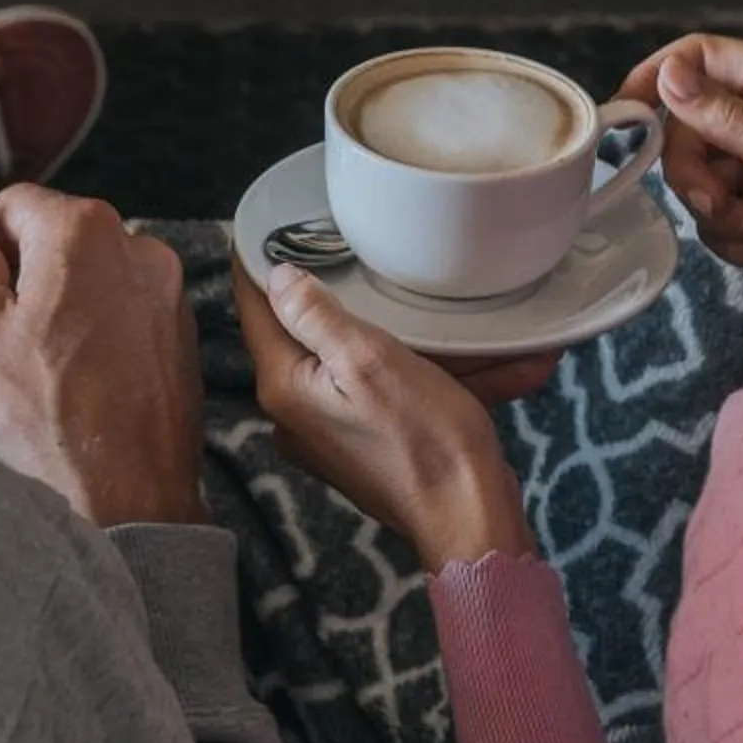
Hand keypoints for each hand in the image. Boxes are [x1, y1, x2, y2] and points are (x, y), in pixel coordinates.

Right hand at [0, 186, 208, 528]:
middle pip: (56, 237)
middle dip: (13, 275)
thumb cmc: (48, 425)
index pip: (12, 204)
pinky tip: (69, 384)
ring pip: (91, 277)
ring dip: (53, 305)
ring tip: (25, 367)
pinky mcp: (180, 340)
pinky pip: (124, 315)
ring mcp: (167, 296)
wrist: (126, 506)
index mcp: (83, 232)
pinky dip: (92, 333)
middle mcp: (138, 250)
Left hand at [235, 258, 544, 571]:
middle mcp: (297, 412)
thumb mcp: (369, 360)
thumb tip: (277, 276)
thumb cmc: (425, 440)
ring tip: (454, 318)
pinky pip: (389, 391)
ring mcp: (332, 431)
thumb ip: (316, 315)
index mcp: (285, 387)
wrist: (472, 520)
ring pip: (360, 360)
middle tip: (368, 255)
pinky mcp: (367, 444)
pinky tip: (486, 360)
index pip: (256, 309)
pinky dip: (429, 373)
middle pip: (311, 332)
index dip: (261, 262)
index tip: (274, 223)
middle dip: (351, 298)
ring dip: (410, 340)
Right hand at [622, 33, 742, 340]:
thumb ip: (727, 120)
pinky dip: (736, 240)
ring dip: (724, 216)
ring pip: (695, 178)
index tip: (628, 112)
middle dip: (697, 176)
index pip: (701, 57)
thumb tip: (668, 75)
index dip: (660, 77)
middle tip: (721, 204)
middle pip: (686, 127)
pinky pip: (710, 218)